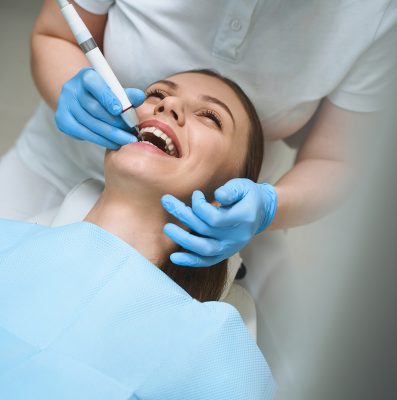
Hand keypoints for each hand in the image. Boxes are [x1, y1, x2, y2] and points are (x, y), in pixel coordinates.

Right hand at [55, 67, 144, 148]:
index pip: (95, 85)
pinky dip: (101, 140)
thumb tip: (139, 97)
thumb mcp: (116, 91)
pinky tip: (113, 143)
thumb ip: (127, 94)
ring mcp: (64, 105)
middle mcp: (72, 88)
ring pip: (89, 123)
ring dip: (110, 135)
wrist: (82, 99)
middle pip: (94, 108)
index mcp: (86, 76)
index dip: (107, 97)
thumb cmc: (104, 95)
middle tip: (131, 133)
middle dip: (115, 123)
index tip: (119, 110)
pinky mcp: (62, 120)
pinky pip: (83, 133)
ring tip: (126, 140)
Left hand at [161, 178, 277, 266]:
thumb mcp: (243, 187)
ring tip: (168, 228)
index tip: (196, 194)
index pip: (215, 218)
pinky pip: (207, 261)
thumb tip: (218, 196)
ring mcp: (231, 247)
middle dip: (184, 216)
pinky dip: (191, 260)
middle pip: (205, 231)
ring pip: (204, 248)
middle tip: (167, 202)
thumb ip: (231, 191)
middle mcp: (237, 236)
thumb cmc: (248, 196)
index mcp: (243, 218)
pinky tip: (175, 257)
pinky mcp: (225, 253)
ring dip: (183, 239)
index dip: (200, 206)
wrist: (261, 212)